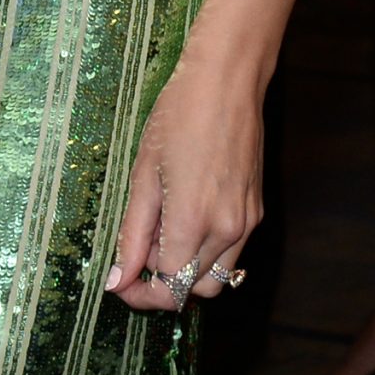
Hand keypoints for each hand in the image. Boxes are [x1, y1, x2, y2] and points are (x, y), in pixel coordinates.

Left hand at [105, 55, 261, 314]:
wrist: (226, 83)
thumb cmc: (178, 117)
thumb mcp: (143, 173)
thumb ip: (132, 232)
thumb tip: (118, 279)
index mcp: (194, 221)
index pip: (169, 286)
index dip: (141, 290)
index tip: (121, 283)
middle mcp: (228, 230)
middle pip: (195, 290)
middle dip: (163, 283)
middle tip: (136, 252)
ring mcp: (248, 223)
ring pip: (216, 277)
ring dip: (186, 268)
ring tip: (160, 228)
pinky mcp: (257, 211)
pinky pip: (231, 252)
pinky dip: (205, 250)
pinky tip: (185, 216)